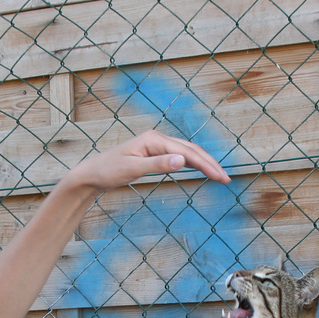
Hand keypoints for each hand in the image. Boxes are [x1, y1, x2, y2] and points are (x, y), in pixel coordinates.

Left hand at [62, 130, 230, 191]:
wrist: (93, 173)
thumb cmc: (109, 171)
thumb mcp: (132, 169)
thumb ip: (158, 164)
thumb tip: (182, 160)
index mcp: (154, 140)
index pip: (187, 152)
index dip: (206, 165)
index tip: (220, 177)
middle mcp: (157, 139)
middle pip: (191, 149)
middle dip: (210, 163)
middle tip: (226, 179)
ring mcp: (156, 145)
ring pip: (187, 152)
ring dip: (204, 163)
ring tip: (219, 175)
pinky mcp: (154, 153)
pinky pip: (179, 156)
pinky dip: (193, 163)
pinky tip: (201, 170)